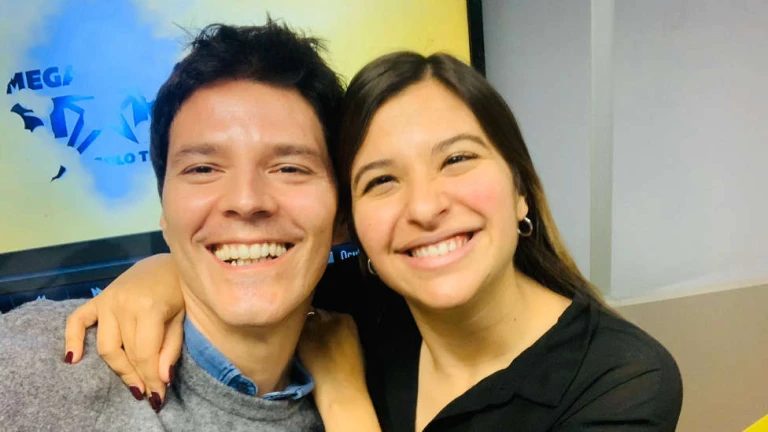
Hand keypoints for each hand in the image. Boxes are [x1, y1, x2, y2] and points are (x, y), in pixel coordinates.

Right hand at [64, 254, 184, 406]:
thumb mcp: (182, 318)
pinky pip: (77, 320)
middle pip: (125, 353)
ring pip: (105, 346)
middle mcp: (122, 305)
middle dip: (137, 377)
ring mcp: (107, 300)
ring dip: (118, 368)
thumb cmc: (180, 290)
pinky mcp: (97, 298)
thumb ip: (171, 348)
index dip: (150, 378)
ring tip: (132, 384)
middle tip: (147, 393)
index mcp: (148, 308)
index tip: (158, 396)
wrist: (169, 262)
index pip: (144, 354)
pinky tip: (73, 359)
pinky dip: (72, 339)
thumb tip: (160, 379)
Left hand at [298, 310, 379, 430]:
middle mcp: (330, 318)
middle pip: (315, 313)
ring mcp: (315, 328)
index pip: (329, 312)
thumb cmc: (352, 374)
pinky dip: (293, 340)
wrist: (341, 391)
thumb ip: (343, 331)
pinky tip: (299, 352)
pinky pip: (293, 334)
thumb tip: (333, 329)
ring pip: (302, 322)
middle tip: (311, 338)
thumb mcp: (356, 345)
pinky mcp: (302, 339)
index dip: (323, 322)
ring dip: (302, 331)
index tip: (322, 331)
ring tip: (304, 345)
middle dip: (312, 323)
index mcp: (347, 319)